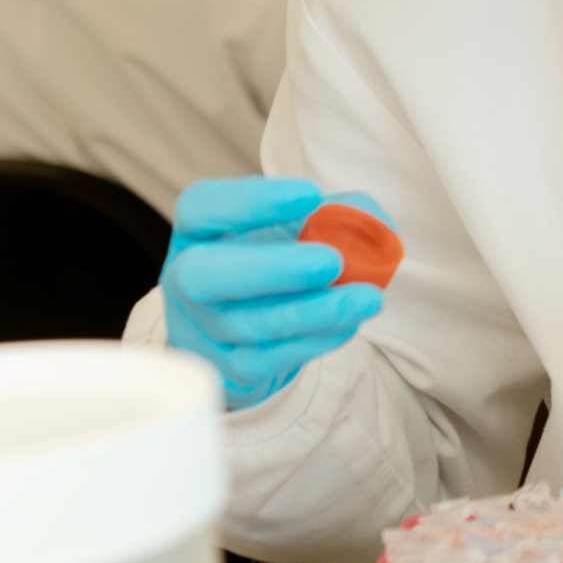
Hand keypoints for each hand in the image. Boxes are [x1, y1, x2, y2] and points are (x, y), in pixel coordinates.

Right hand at [162, 177, 389, 410]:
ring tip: (366, 298)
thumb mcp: (293, 226)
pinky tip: (349, 324)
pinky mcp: (229, 369)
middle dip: (272, 268)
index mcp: (198, 230)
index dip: (250, 201)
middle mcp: (186, 278)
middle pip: (205, 275)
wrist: (240, 330)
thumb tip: (375, 222)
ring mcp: (203, 329)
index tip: (310, 193)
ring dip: (313, 312)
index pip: (202, 207)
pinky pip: (269, 359)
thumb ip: (337, 213)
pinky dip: (314, 341)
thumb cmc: (270, 259)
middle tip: (332, 260)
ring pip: (249, 324)